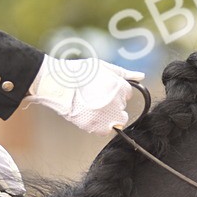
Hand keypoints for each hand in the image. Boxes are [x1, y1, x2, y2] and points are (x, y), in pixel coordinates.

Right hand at [26, 55, 144, 133]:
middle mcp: (115, 101)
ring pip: (118, 120)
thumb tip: (140, 76)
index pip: (127, 93)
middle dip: (113, 104)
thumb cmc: (77, 74)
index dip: (116, 92)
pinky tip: (89, 115)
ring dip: (109, 116)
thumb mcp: (103, 67)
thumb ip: (124, 73)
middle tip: (97, 99)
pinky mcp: (97, 126)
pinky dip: (100, 125)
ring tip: (93, 108)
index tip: (104, 90)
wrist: (56, 84)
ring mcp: (107, 115)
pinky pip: (106, 130)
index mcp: (118, 86)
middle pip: (122, 106)